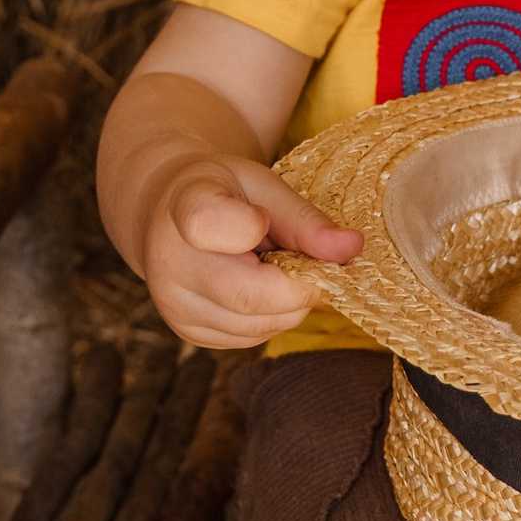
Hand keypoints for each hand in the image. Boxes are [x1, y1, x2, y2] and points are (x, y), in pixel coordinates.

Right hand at [140, 153, 361, 353]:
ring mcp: (175, 306)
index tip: (264, 218)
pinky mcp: (190, 333)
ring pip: (259, 325)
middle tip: (304, 254)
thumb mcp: (262, 184)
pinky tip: (258, 284)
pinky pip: (252, 337)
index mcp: (182, 208)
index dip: (256, 226)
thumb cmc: (224, 190)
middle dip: (297, 282)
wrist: (169, 212)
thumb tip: (352, 248)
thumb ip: (305, 218)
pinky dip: (272, 315)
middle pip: (250, 296)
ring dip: (288, 301)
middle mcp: (168, 265)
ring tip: (273, 263)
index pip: (211, 224)